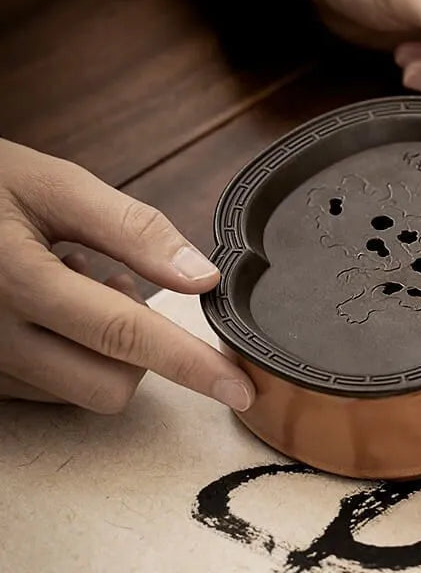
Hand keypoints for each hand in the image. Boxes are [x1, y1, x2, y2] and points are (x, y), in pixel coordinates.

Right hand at [0, 139, 253, 413]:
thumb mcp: (56, 187)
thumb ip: (133, 230)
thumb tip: (202, 276)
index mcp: (21, 281)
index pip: (125, 335)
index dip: (190, 364)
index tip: (239, 388)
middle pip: (108, 385)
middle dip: (141, 349)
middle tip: (116, 283)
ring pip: (79, 392)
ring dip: (102, 347)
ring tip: (72, 282)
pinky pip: (48, 389)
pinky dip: (70, 353)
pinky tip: (49, 305)